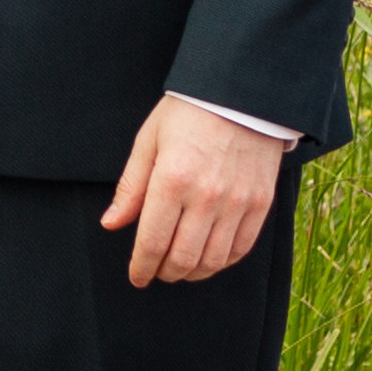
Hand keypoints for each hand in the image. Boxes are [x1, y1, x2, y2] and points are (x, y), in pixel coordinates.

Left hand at [99, 96, 287, 287]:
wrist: (241, 93)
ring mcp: (237, 203)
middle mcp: (206, 197)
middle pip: (183, 258)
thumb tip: (111, 224)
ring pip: (213, 261)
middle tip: (157, 271)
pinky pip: (240, 249)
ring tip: (181, 268)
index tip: (137, 276)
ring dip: (193, 273)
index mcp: (172, 179)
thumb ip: (131, 187)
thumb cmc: (188, 113)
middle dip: (165, 273)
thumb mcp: (149, 141)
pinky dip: (222, 262)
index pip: (153, 242)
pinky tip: (209, 257)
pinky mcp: (260, 204)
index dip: (142, 267)